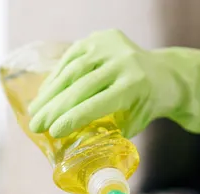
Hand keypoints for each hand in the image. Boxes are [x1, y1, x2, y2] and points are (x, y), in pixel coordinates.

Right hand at [27, 29, 180, 139]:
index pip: (97, 103)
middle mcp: (124, 62)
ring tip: (35, 111)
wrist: (163, 74)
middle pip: (80, 87)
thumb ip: (103, 134)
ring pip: (72, 71)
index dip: (72, 118)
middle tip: (35, 125)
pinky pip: (70, 59)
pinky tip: (45, 93)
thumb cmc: (144, 106)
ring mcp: (110, 46)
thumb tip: (71, 150)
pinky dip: (56, 77)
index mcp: (135, 86)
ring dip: (50, 93)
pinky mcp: (100, 37)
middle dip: (54, 108)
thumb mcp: (130, 124)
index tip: (52, 133)